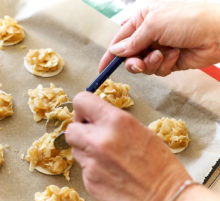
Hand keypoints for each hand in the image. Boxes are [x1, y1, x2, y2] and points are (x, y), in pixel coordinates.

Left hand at [65, 92, 190, 200]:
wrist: (166, 200)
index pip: (82, 101)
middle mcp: (99, 139)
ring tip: (106, 157)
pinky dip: (92, 167)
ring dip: (85, 149)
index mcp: (116, 121)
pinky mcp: (89, 181)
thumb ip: (113, 122)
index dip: (83, 108)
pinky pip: (83, 167)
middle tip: (92, 136)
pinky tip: (110, 172)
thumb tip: (95, 118)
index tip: (86, 114)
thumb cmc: (160, 165)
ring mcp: (92, 162)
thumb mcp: (140, 131)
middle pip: (71, 129)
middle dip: (79, 131)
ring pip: (75, 148)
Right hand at [99, 1, 219, 75]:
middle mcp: (149, 34)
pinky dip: (165, 64)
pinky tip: (175, 55)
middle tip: (139, 64)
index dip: (110, 55)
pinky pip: (157, 69)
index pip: (120, 40)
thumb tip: (115, 51)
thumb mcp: (153, 25)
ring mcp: (158, 48)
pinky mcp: (168, 61)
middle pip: (129, 56)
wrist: (218, 33)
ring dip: (151, 63)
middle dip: (134, 62)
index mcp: (142, 19)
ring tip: (163, 55)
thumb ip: (132, 41)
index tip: (103, 68)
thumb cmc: (188, 20)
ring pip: (143, 65)